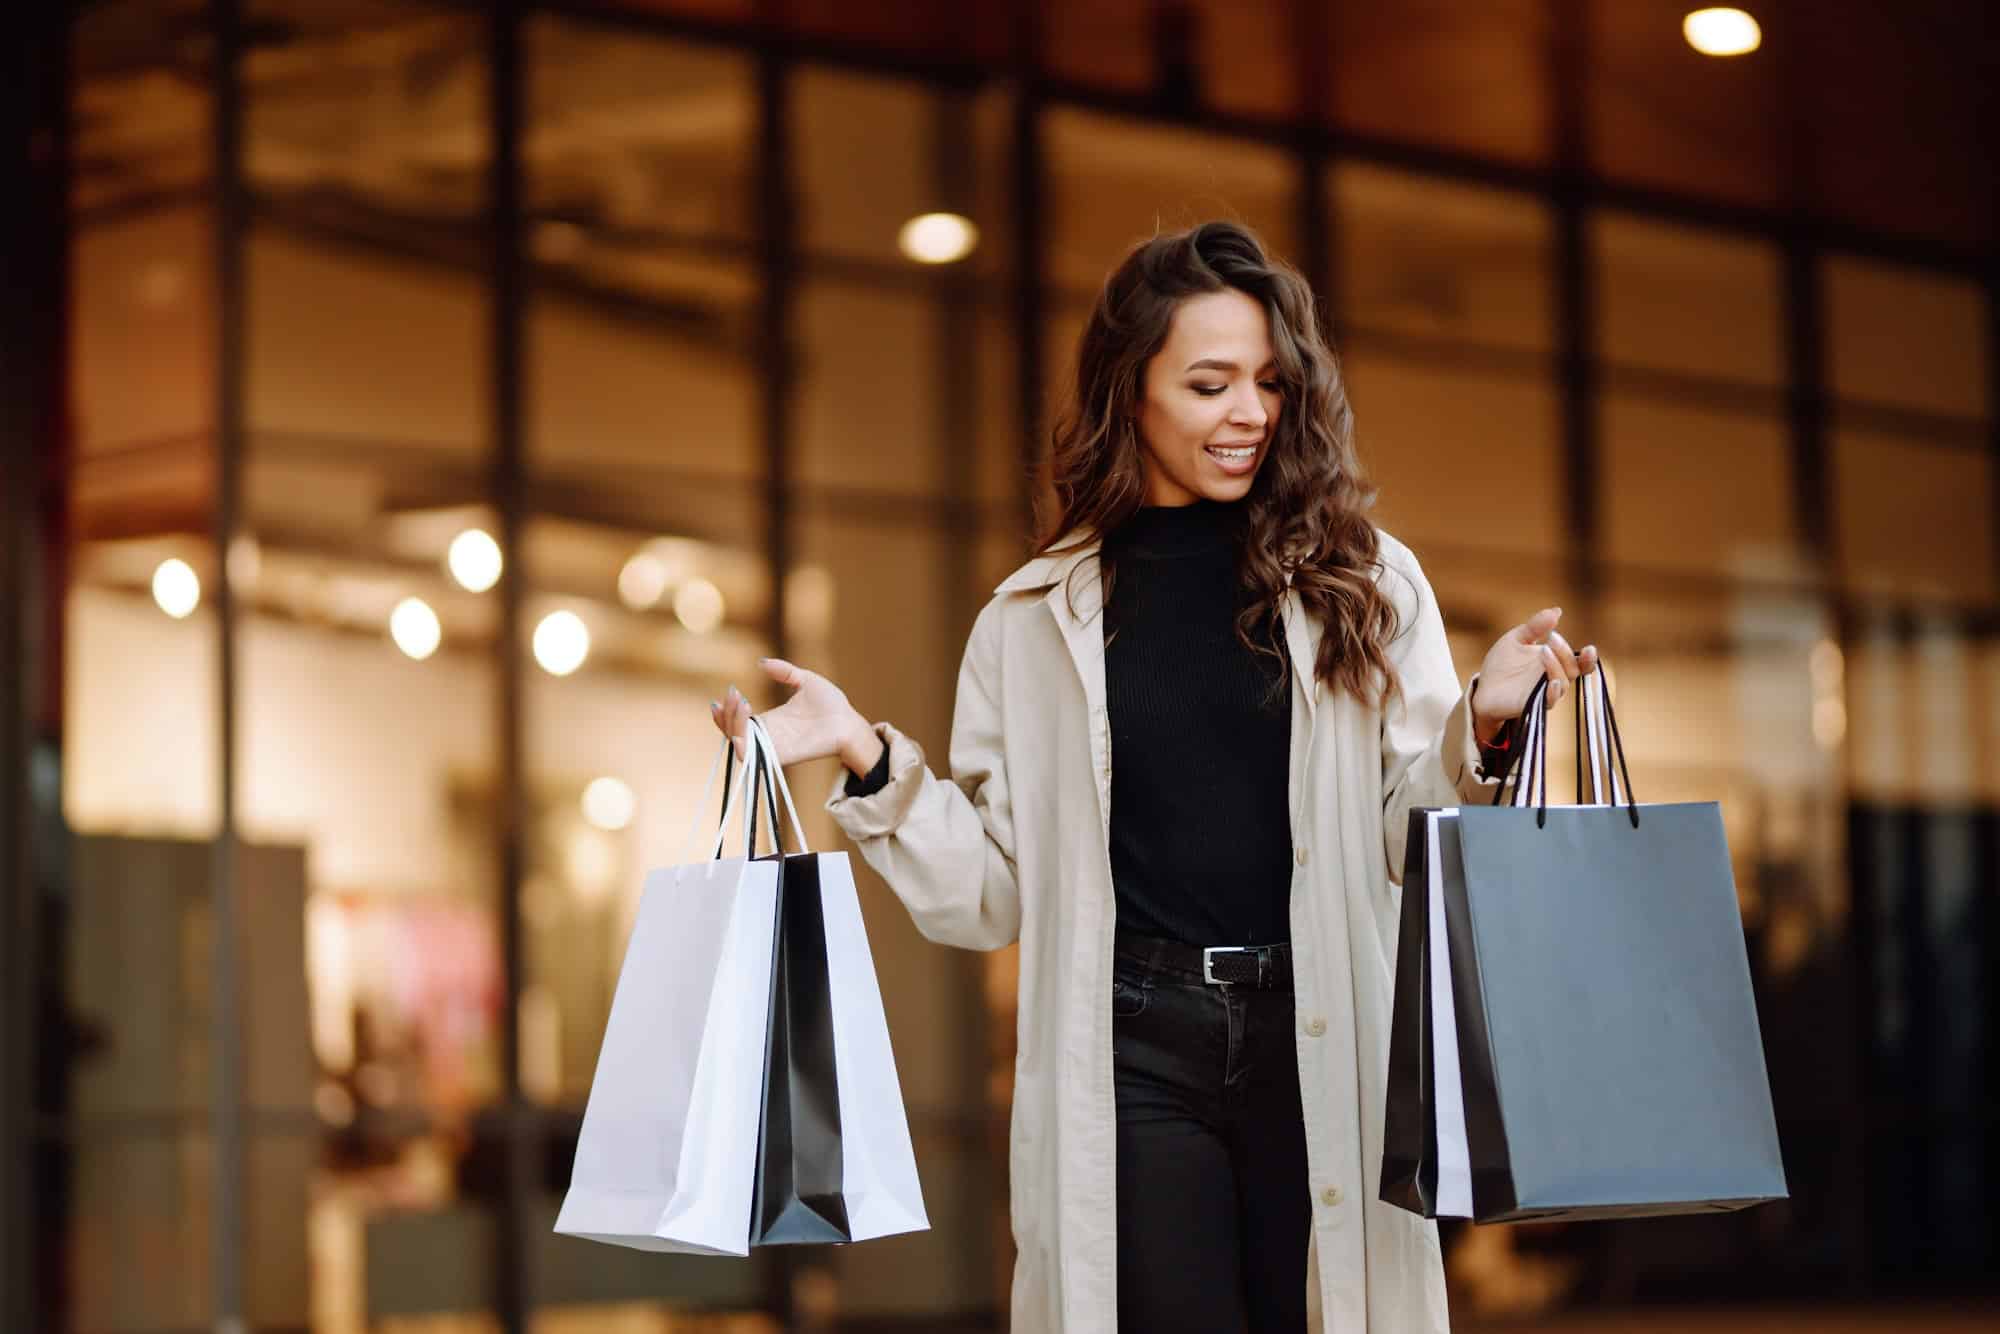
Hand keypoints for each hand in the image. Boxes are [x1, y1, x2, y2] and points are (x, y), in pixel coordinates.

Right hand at [710, 657, 884, 776]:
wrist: (849, 722)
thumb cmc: (832, 705)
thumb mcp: (805, 680)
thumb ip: (784, 672)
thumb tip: (761, 662)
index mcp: (771, 720)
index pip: (737, 721)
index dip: (727, 710)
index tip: (729, 692)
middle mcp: (767, 735)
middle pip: (732, 732)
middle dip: (726, 714)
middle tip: (734, 693)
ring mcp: (773, 746)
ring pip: (738, 743)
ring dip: (732, 724)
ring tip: (742, 702)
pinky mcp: (781, 756)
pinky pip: (753, 757)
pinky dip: (742, 744)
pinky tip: (743, 724)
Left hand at [1472, 607, 1597, 735]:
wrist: (1482, 687)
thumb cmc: (1502, 664)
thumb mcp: (1516, 639)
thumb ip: (1535, 626)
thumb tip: (1557, 610)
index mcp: (1554, 663)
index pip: (1578, 663)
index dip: (1588, 658)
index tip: (1589, 648)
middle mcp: (1553, 678)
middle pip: (1572, 669)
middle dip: (1565, 653)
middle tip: (1552, 638)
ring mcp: (1544, 693)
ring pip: (1562, 683)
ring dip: (1556, 666)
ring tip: (1544, 651)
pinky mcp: (1532, 705)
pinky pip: (1549, 701)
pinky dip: (1553, 693)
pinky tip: (1551, 682)